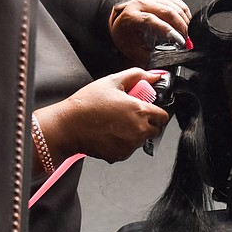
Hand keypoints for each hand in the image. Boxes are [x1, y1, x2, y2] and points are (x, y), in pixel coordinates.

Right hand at [34, 68, 170, 164]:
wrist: (68, 126)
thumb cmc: (87, 104)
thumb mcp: (112, 81)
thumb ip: (137, 76)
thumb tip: (155, 76)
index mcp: (139, 111)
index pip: (163, 116)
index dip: (155, 110)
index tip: (146, 108)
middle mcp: (138, 130)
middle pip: (155, 129)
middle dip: (147, 122)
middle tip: (130, 115)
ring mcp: (130, 145)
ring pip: (142, 140)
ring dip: (135, 133)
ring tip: (116, 123)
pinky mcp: (121, 155)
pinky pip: (129, 149)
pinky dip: (123, 143)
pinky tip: (110, 133)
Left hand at [109, 0, 191, 66]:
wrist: (122, 19)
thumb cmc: (126, 35)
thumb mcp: (132, 49)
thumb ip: (148, 57)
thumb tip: (162, 67)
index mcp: (131, 16)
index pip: (152, 20)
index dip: (168, 30)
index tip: (180, 41)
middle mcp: (142, 3)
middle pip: (168, 12)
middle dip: (182, 28)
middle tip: (188, 42)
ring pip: (176, 7)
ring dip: (186, 23)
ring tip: (188, 36)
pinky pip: (179, 4)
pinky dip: (186, 16)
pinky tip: (186, 26)